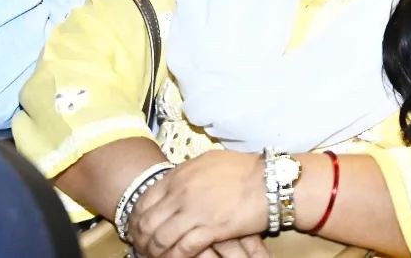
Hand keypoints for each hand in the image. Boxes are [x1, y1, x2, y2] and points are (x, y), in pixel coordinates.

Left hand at [127, 150, 268, 257]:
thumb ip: (188, 173)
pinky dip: (175, 257)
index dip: (138, 217)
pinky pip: (181, 249)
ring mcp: (194, 211)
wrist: (271, 181)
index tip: (139, 228)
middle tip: (144, 246)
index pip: (145, 199)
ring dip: (156, 251)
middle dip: (142, 238)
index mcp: (180, 174)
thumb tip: (175, 182)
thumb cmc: (245, 170)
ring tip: (158, 256)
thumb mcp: (210, 162)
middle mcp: (182, 192)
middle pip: (147, 221)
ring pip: (160, 238)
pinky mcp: (209, 229)